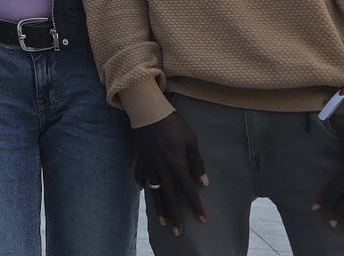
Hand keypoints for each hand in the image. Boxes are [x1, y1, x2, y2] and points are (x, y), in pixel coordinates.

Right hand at [133, 112, 207, 235]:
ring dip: (160, 208)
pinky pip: (141, 176)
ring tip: (164, 222)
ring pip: (155, 192)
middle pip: (169, 198)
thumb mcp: (191, 140)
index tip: (202, 219)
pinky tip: (146, 190)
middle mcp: (162, 169)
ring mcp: (149, 166)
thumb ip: (197, 162)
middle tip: (179, 232)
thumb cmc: (172, 124)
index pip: (188, 191)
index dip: (196, 206)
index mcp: (176, 165)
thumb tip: (203, 182)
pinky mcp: (140, 159)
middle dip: (176, 216)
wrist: (147, 111)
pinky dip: (143, 185)